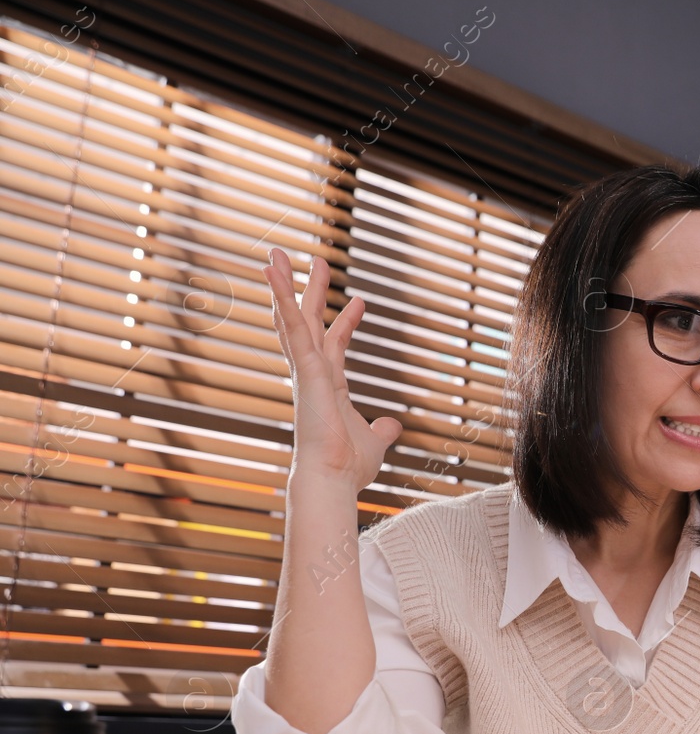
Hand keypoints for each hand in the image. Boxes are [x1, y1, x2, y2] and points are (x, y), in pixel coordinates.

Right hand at [263, 250, 402, 492]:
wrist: (332, 479)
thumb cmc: (347, 468)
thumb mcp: (374, 442)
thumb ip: (381, 430)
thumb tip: (391, 426)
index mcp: (329, 386)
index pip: (335, 345)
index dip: (346, 323)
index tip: (360, 301)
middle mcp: (313, 374)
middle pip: (309, 323)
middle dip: (309, 292)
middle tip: (312, 260)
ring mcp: (306, 370)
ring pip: (293, 320)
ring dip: (284, 286)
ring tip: (276, 255)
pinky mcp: (305, 369)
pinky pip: (293, 328)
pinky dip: (282, 300)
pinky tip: (275, 275)